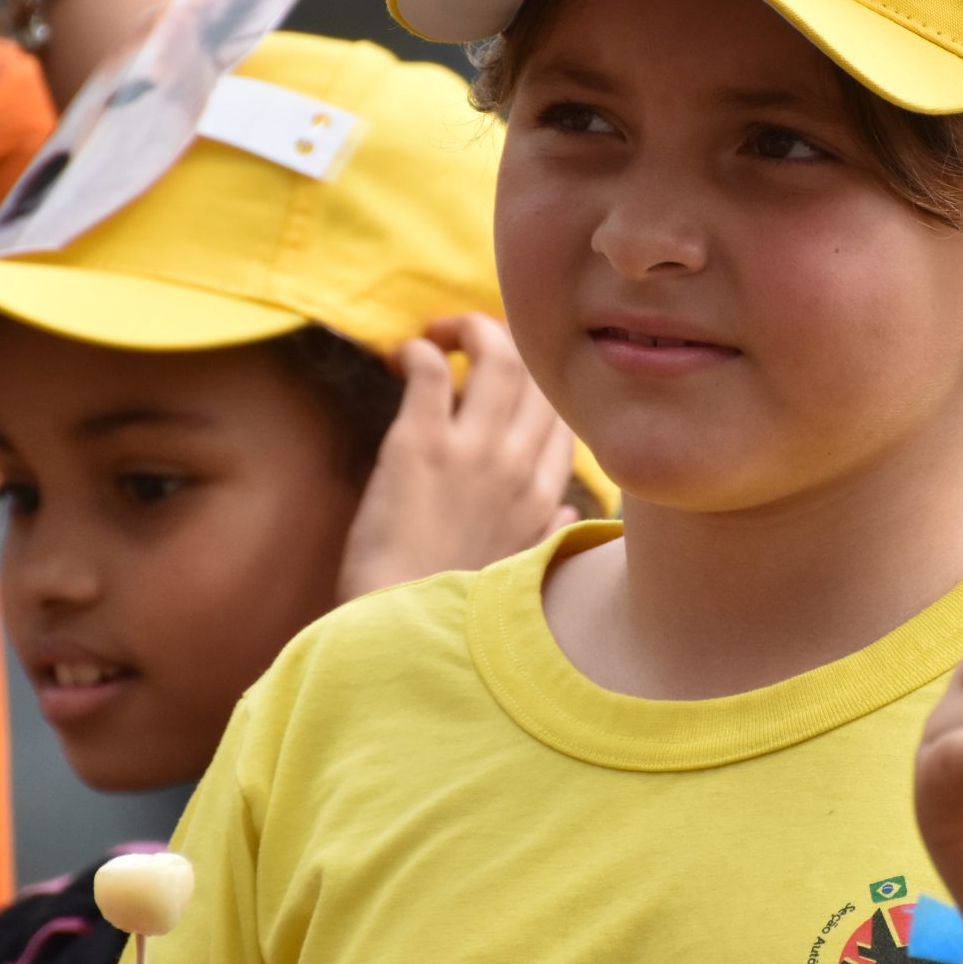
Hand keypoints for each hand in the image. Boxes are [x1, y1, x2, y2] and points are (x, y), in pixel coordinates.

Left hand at [336, 314, 578, 600]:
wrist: (398, 634)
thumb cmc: (446, 609)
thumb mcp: (517, 572)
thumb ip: (544, 532)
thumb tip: (564, 508)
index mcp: (541, 498)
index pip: (563, 418)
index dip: (541, 388)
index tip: (511, 383)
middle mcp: (516, 467)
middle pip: (540, 377)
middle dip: (512, 346)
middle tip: (472, 345)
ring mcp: (472, 453)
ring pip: (499, 356)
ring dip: (471, 329)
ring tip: (443, 333)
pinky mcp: (419, 444)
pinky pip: (432, 369)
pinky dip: (421, 349)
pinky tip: (402, 353)